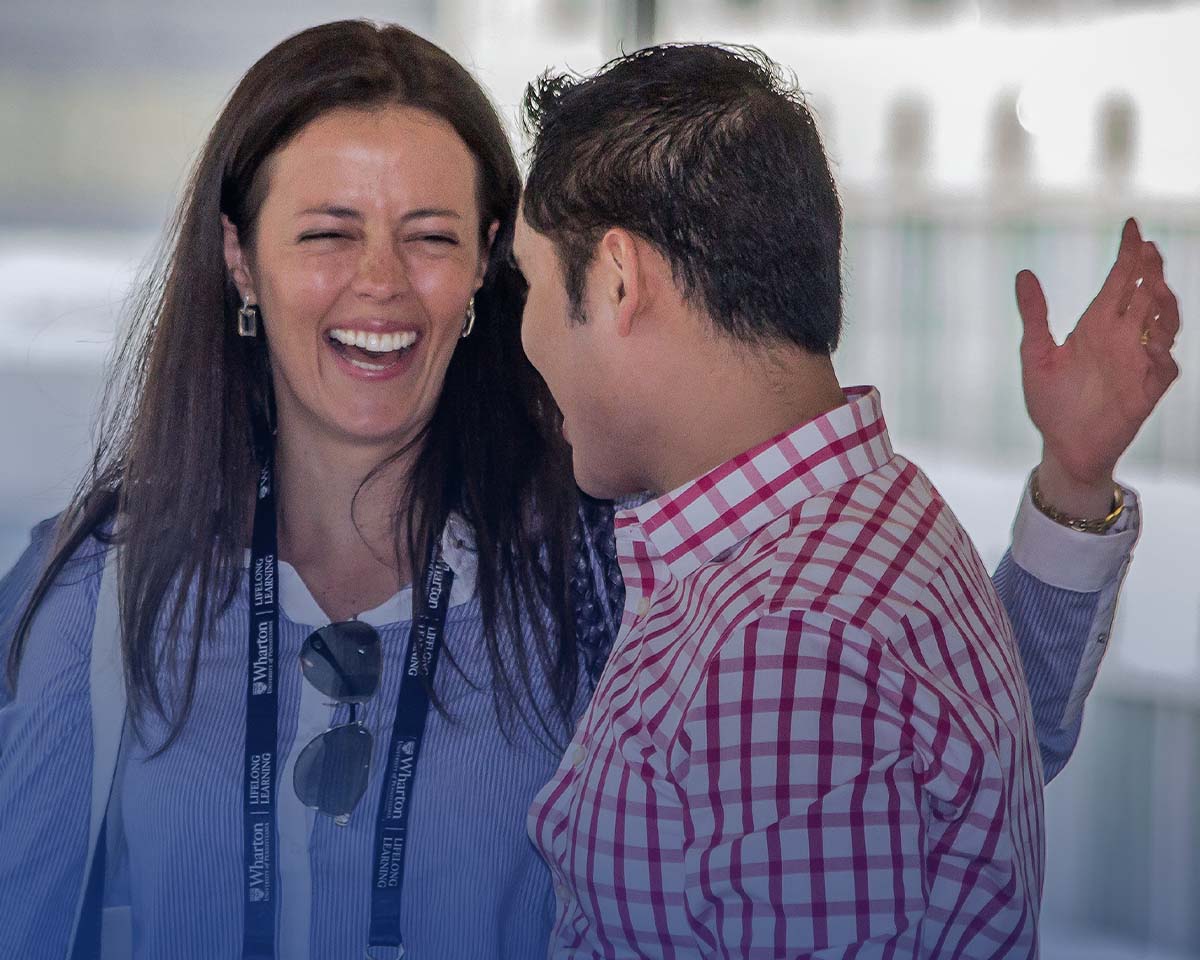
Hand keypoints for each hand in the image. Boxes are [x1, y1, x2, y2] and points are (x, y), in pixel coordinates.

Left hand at [1017, 218, 1180, 517]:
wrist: (1062, 446)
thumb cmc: (1049, 401)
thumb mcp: (1035, 355)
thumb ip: (1034, 316)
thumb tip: (1023, 273)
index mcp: (1097, 326)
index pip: (1119, 282)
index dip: (1128, 255)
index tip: (1132, 226)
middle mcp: (1123, 339)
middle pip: (1147, 295)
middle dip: (1151, 271)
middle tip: (1147, 250)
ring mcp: (1139, 362)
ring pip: (1165, 325)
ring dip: (1163, 305)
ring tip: (1153, 288)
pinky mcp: (1148, 390)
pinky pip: (1165, 367)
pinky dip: (1162, 354)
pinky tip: (1154, 343)